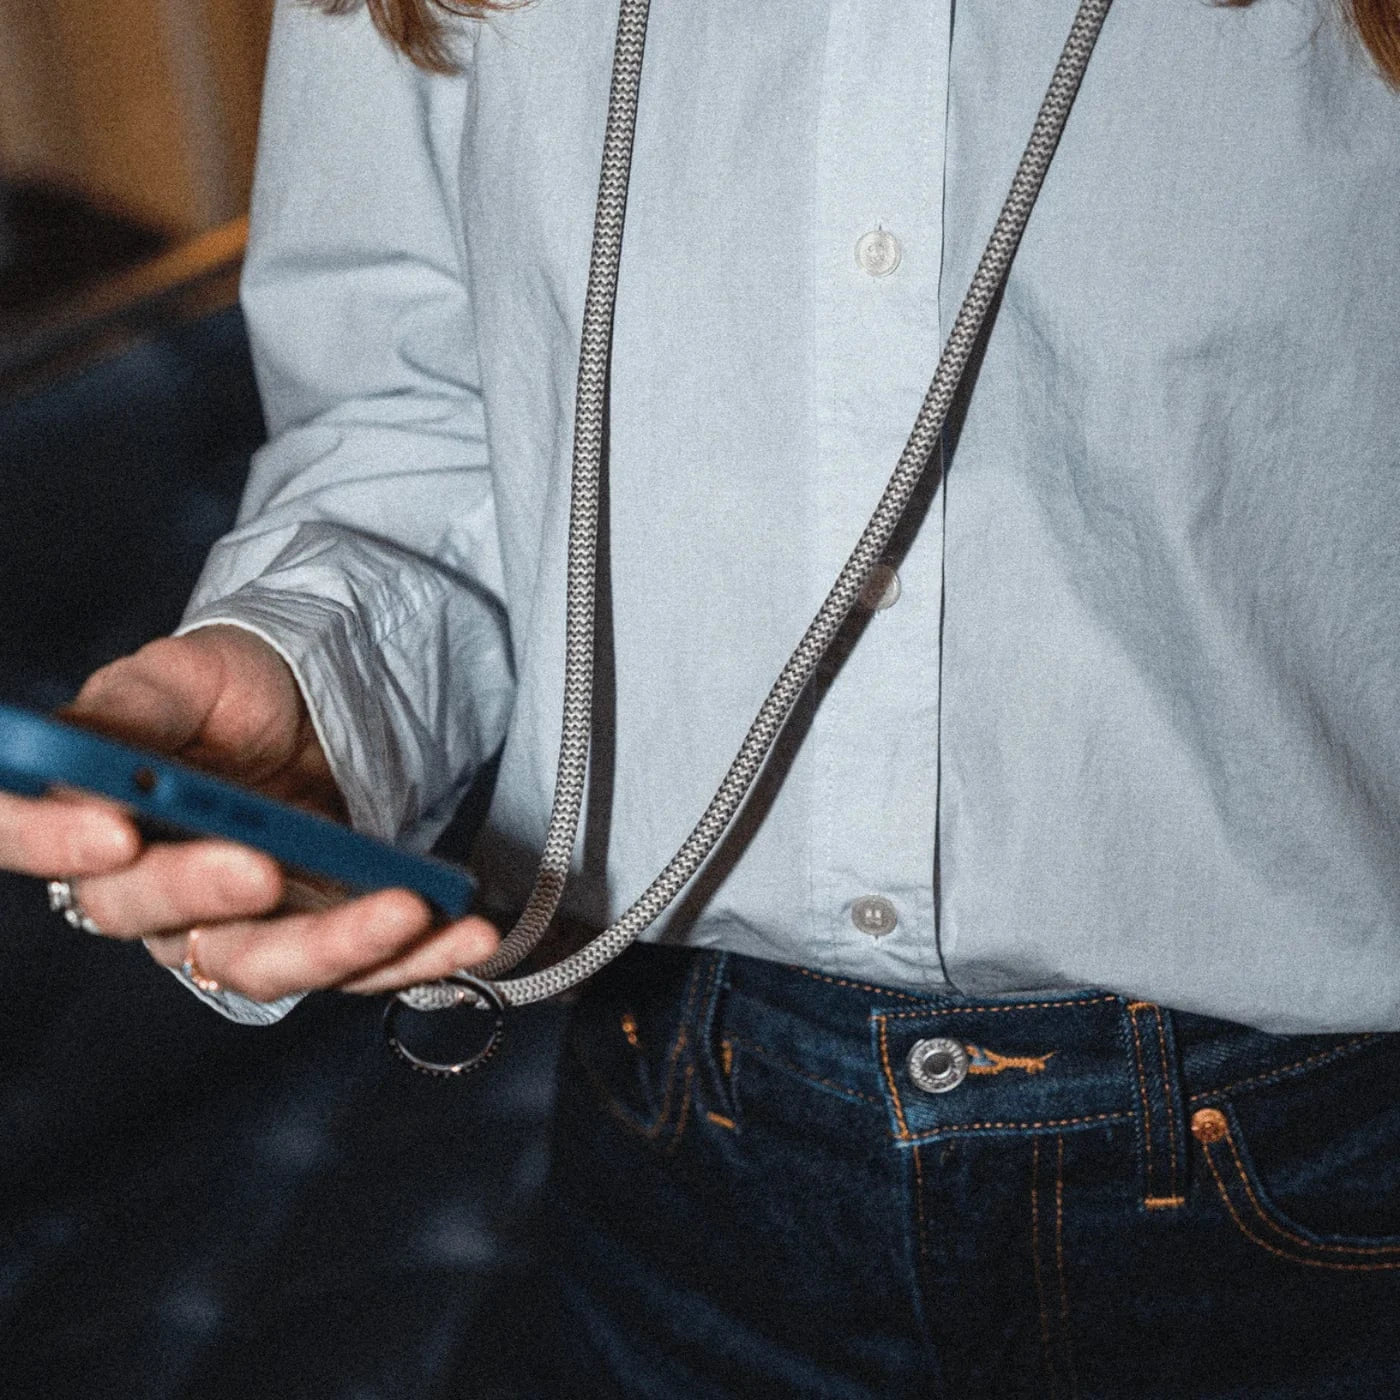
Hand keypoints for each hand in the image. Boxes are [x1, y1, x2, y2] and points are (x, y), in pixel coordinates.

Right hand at [0, 625, 498, 1000]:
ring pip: (263, 964)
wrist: (316, 705)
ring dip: (336, 943)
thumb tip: (80, 743)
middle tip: (257, 866)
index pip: (26, 840)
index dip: (51, 846)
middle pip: (150, 918)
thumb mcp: (183, 677)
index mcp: (93, 816)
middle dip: (204, 894)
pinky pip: (360, 969)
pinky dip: (418, 956)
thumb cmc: (230, 693)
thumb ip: (130, 707)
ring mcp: (239, 926)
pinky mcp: (318, 939)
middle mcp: (153, 889)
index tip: (109, 833)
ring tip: (403, 905)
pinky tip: (466, 933)